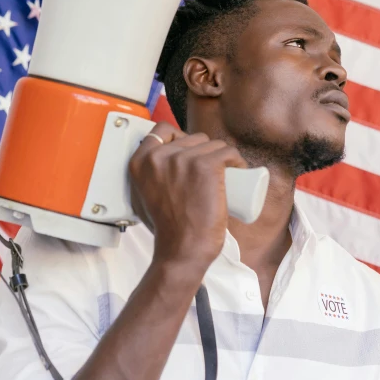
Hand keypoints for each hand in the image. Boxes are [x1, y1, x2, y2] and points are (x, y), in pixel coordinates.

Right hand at [128, 122, 246, 272]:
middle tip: (213, 174)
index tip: (192, 152)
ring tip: (227, 175)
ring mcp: (182, 159)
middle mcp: (158, 156)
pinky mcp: (205, 165)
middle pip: (193, 137)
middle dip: (206, 151)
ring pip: (213, 145)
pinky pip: (228, 152)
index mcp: (140, 161)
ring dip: (223, 157)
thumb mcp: (142, 196)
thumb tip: (154, 164)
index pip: (162, 129)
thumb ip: (144, 179)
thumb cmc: (167, 229)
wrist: (181, 250)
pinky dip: (237, 160)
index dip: (180, 138)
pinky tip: (239, 169)